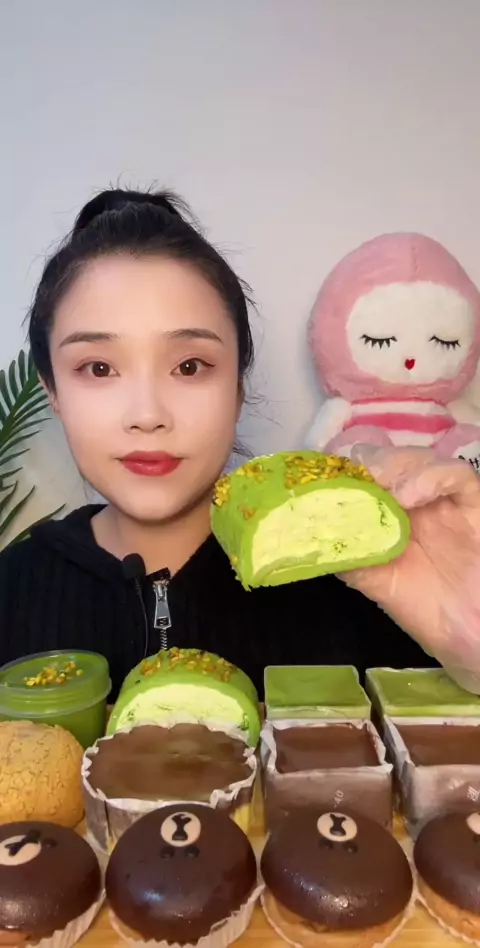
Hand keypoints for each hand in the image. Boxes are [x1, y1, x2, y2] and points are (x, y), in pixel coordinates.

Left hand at [339, 445, 479, 690]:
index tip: (323, 470)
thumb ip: (350, 555)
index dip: (344, 465)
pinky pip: (456, 475)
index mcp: (388, 511)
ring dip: (395, 466)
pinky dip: (429, 477)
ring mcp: (444, 498)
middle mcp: (415, 498)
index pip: (364, 471)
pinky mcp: (473, 502)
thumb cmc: (425, 606)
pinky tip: (409, 497)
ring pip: (419, 458)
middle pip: (389, 457)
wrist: (469, 632)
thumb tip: (312, 536)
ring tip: (381, 487)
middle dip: (368, 462)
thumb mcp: (376, 580)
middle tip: (354, 477)